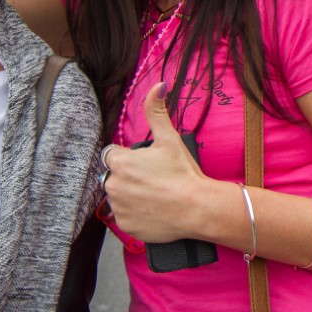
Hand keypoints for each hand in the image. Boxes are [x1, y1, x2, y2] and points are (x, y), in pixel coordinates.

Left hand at [101, 82, 208, 243]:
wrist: (198, 208)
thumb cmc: (183, 173)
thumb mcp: (169, 138)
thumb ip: (156, 111)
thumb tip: (158, 85)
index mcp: (120, 163)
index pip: (113, 156)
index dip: (129, 158)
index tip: (146, 164)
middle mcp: (113, 186)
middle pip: (115, 177)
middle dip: (129, 177)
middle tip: (154, 180)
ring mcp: (119, 208)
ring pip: (119, 197)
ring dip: (131, 195)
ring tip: (155, 195)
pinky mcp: (126, 226)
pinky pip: (126, 217)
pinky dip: (136, 214)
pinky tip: (154, 209)